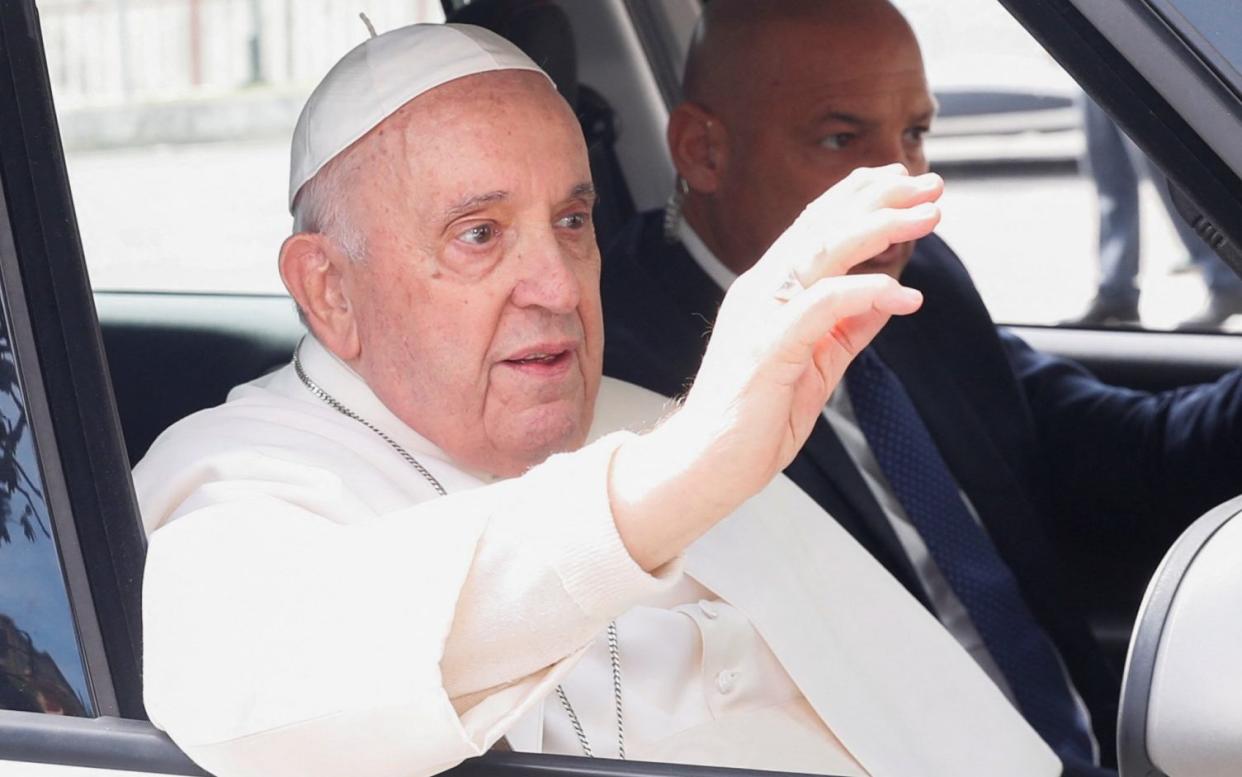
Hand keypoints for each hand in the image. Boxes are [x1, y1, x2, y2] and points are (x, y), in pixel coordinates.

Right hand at [610, 165, 942, 567]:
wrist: (706, 464)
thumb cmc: (753, 417)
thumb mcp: (817, 364)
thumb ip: (848, 328)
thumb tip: (889, 296)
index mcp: (769, 290)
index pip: (815, 226)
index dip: (861, 197)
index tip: (907, 183)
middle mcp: (761, 291)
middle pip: (823, 226)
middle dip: (881, 199)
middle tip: (930, 185)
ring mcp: (761, 315)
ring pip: (823, 251)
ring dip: (879, 228)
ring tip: (926, 218)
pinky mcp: (768, 346)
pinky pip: (822, 306)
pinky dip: (867, 292)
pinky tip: (905, 295)